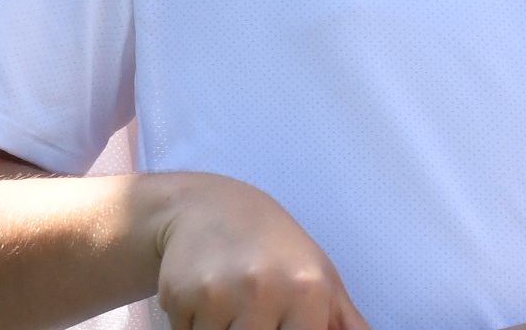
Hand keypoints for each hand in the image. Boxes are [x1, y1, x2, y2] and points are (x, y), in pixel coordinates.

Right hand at [150, 174, 371, 329]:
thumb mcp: (323, 280)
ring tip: (233, 308)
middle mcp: (266, 290)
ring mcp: (220, 294)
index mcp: (309, 290)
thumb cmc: (279, 251)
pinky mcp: (179, 296)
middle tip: (254, 313)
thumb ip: (346, 325)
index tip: (277, 325)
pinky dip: (194, 328)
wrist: (212, 208)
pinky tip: (206, 301)